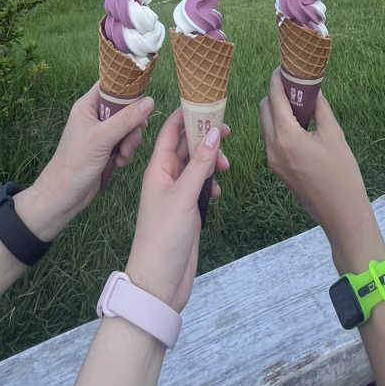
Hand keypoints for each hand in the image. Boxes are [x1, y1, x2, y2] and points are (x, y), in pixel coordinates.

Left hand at [17, 83, 153, 240]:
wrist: (63, 196)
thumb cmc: (75, 163)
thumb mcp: (103, 138)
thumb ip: (127, 119)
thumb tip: (150, 101)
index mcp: (88, 105)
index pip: (111, 85)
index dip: (127, 88)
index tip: (143, 98)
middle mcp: (95, 116)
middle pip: (124, 107)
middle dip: (132, 124)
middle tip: (131, 137)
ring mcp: (101, 133)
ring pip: (128, 127)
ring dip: (130, 142)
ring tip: (122, 156)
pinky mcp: (106, 149)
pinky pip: (125, 142)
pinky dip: (125, 152)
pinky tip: (118, 163)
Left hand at [125, 109, 229, 312]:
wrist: (159, 282)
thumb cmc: (163, 237)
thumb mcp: (183, 196)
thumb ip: (199, 164)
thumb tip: (213, 133)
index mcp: (157, 168)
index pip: (170, 131)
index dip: (187, 115)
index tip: (208, 103)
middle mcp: (166, 177)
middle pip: (187, 145)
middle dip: (205, 137)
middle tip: (227, 132)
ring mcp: (177, 194)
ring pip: (197, 165)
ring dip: (212, 161)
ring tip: (226, 167)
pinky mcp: (188, 210)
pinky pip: (202, 185)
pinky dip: (212, 183)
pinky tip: (218, 191)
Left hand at [259, 68, 370, 267]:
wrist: (341, 214)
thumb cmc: (342, 174)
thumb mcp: (334, 134)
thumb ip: (319, 108)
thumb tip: (312, 89)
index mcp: (286, 136)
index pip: (274, 97)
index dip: (277, 78)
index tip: (285, 67)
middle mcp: (272, 147)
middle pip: (264, 108)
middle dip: (275, 93)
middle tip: (295, 84)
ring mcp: (272, 160)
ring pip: (265, 124)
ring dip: (276, 109)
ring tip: (300, 103)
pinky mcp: (277, 169)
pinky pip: (271, 139)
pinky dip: (279, 125)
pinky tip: (299, 124)